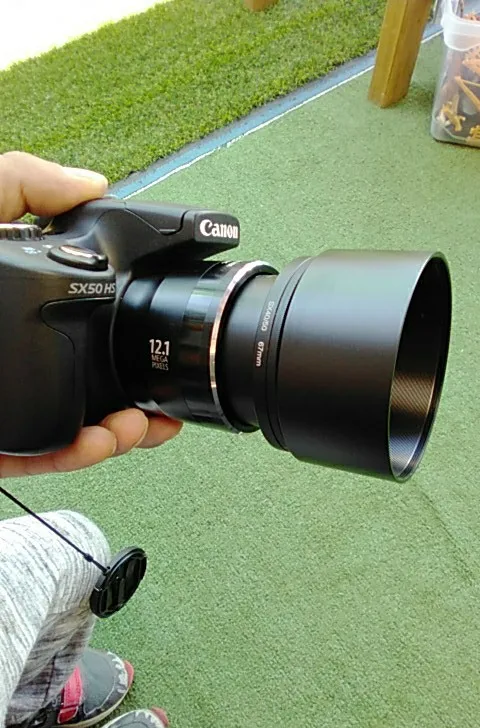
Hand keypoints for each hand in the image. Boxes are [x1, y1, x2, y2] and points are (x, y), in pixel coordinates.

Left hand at [0, 151, 181, 477]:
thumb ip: (24, 186)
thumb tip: (94, 184)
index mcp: (19, 312)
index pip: (87, 329)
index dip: (133, 340)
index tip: (163, 341)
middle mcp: (16, 359)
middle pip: (92, 388)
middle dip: (138, 405)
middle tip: (166, 410)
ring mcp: (3, 400)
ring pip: (73, 429)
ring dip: (118, 436)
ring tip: (140, 426)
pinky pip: (34, 455)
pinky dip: (73, 454)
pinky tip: (99, 440)